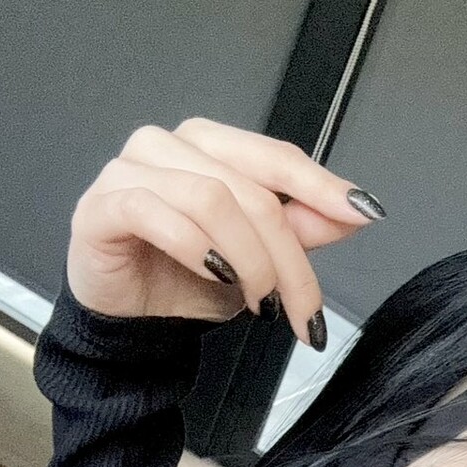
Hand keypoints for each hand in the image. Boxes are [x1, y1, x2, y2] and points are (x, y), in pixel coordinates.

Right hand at [64, 117, 381, 345]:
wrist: (130, 321)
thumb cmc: (186, 279)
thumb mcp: (259, 259)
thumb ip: (301, 230)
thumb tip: (354, 211)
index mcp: (208, 145)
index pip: (275, 157)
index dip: (322, 185)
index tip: (364, 213)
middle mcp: (166, 145)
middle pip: (249, 189)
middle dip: (287, 256)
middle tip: (301, 308)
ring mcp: (128, 170)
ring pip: (211, 199)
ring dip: (247, 260)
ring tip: (258, 302)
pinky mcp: (101, 205)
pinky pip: (157, 214)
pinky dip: (196, 249)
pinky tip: (215, 276)